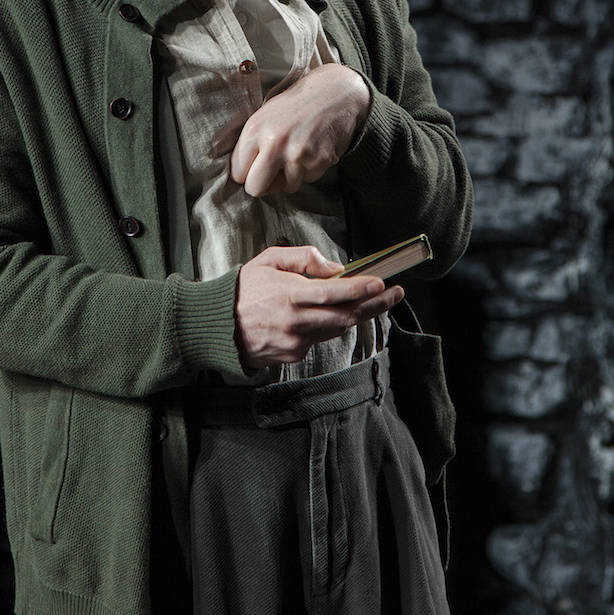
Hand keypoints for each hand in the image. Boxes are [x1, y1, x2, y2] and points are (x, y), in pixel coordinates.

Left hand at [230, 64, 370, 196]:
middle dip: (263, 185)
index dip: (246, 173)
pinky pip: (308, 180)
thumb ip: (252, 146)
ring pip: (286, 187)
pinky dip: (310, 170)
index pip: (237, 173)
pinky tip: (313, 149)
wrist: (335, 92)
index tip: (256, 167)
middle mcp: (274, 143)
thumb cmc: (296, 105)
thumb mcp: (265, 116)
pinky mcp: (319, 160)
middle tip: (273, 173)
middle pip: (255, 189)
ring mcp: (298, 153)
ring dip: (291, 176)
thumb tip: (246, 180)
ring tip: (298, 150)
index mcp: (255, 129)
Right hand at [235, 245, 403, 369]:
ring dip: (355, 315)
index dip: (360, 289)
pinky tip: (324, 315)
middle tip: (395, 294)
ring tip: (372, 302)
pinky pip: (319, 339)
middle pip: (345, 315)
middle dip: (375, 304)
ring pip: (336, 328)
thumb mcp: (270, 260)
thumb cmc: (244, 289)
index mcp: (288, 294)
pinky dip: (326, 326)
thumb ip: (304, 258)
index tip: (381, 283)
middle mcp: (294, 320)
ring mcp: (295, 341)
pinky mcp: (293, 355)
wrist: (218, 326)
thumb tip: (334, 267)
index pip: (332, 292)